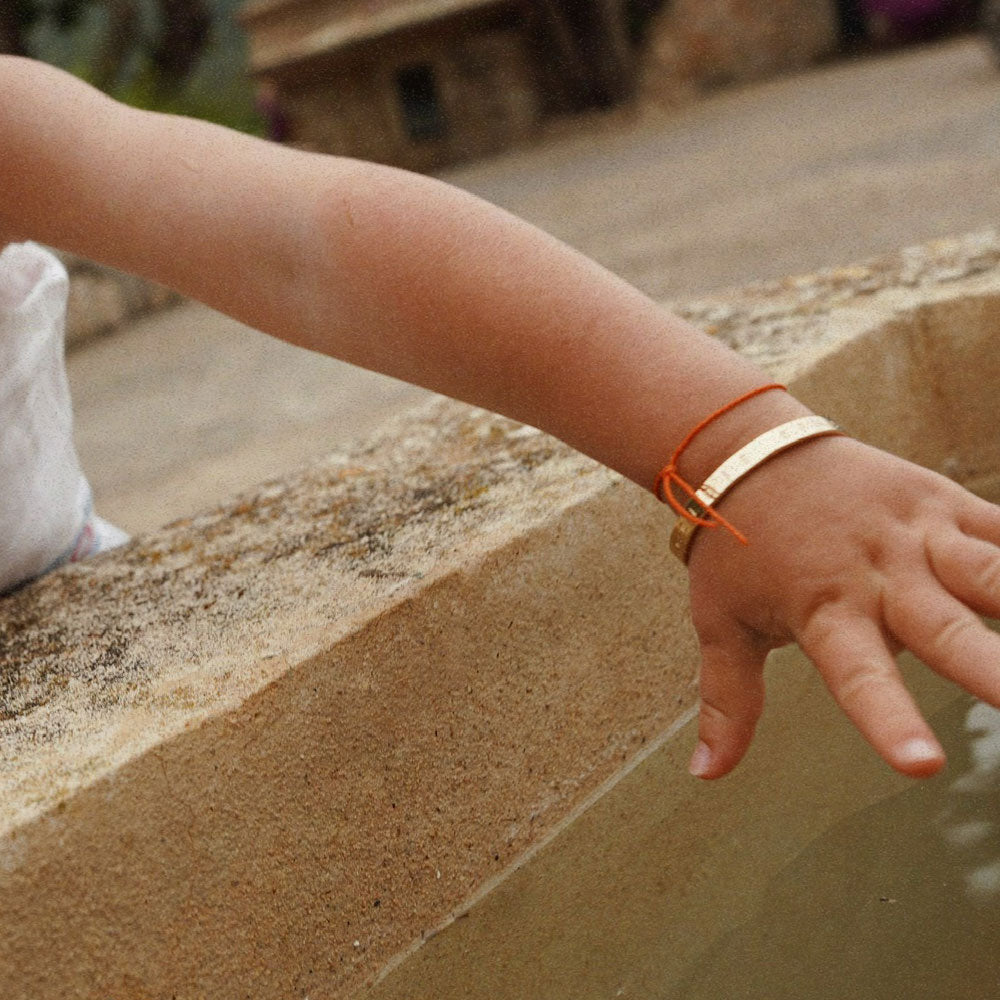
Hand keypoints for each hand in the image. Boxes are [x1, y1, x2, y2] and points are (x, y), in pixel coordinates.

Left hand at [684, 435, 999, 778]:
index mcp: (824, 610)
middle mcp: (878, 573)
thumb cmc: (734, 546)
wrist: (748, 452)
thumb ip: (727, 702)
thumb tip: (707, 776)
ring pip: (993, 573)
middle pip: (947, 628)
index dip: (889, 718)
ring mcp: (918, 534)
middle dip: (997, 670)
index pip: (858, 674)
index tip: (922, 765)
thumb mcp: (719, 623)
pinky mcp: (943, 502)